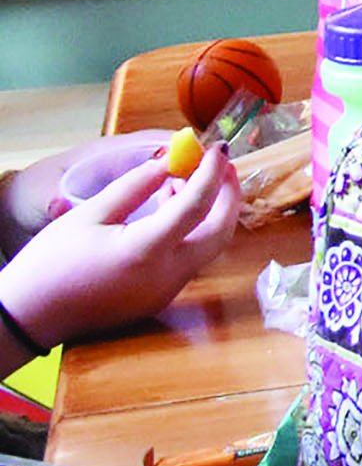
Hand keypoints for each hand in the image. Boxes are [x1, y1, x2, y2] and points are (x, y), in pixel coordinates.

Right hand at [0, 146, 239, 353]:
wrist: (28, 317)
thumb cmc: (50, 264)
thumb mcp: (89, 215)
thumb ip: (134, 187)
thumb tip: (167, 163)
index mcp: (148, 252)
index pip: (198, 205)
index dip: (213, 173)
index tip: (218, 148)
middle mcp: (167, 276)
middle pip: (220, 232)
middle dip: (227, 195)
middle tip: (221, 166)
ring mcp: (166, 292)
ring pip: (208, 247)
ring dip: (209, 213)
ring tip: (184, 182)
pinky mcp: (158, 299)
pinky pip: (188, 260)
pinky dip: (190, 233)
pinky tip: (168, 211)